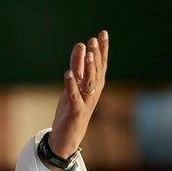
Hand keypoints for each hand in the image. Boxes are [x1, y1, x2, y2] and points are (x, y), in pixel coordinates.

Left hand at [48, 30, 108, 167]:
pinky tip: (68, 74)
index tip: (103, 33)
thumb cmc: (72, 109)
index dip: (102, 49)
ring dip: (89, 68)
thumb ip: (77, 65)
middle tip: (94, 40)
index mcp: (94, 85)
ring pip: (89, 83)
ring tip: (88, 53)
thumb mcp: (73, 84)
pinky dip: (71, 85)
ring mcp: (85, 102)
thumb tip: (80, 45)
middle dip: (96, 55)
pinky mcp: (75, 111)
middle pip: (97, 71)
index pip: (100, 64)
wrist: (68, 137)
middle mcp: (93, 92)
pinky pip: (74, 97)